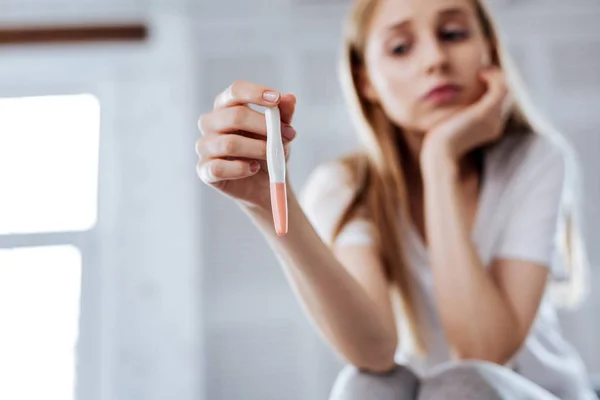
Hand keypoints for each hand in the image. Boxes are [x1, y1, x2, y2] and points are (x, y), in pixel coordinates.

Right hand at [196, 80, 296, 211]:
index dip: (255, 93)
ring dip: (258, 149)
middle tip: (289, 135)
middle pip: (234, 116)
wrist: (265, 185)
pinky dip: (240, 169)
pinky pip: (219, 168)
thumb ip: (283, 115)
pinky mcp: (204, 170)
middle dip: (264, 126)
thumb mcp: (280, 132)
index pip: (235, 90)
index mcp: (226, 106)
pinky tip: (253, 169)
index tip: (276, 99)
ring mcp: (204, 147)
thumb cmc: (267, 151)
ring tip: (274, 156)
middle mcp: (210, 123)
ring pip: (229, 144)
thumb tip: (290, 98)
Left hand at [422, 67, 510, 163]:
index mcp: (488, 129)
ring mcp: (493, 118)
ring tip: (483, 71)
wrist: (440, 153)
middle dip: (495, 80)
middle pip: (502, 96)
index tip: (479, 78)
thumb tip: (451, 109)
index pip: (496, 105)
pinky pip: (500, 88)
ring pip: (504, 90)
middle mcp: (495, 124)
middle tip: (483, 72)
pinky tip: (481, 73)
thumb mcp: (449, 128)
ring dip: (496, 76)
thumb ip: (455, 117)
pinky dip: (493, 77)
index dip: (491, 89)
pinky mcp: (486, 112)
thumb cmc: (439, 143)